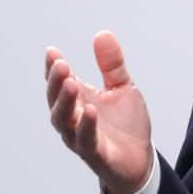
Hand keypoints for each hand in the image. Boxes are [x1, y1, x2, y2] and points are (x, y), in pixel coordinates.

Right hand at [45, 31, 153, 193]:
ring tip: (71, 83)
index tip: (51, 51)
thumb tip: (102, 33)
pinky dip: (86, 125)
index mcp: (78, 102)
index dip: (53, 69)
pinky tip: (90, 110)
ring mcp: (81, 138)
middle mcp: (74, 119)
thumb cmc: (125, 125)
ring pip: (64, 122)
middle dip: (56, 83)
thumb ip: (112, 64)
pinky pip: (86, 140)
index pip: (59, 83)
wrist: (140, 159)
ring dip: (65, 102)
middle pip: (56, 101)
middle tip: (61, 65)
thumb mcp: (123, 88)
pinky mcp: (96, 154)